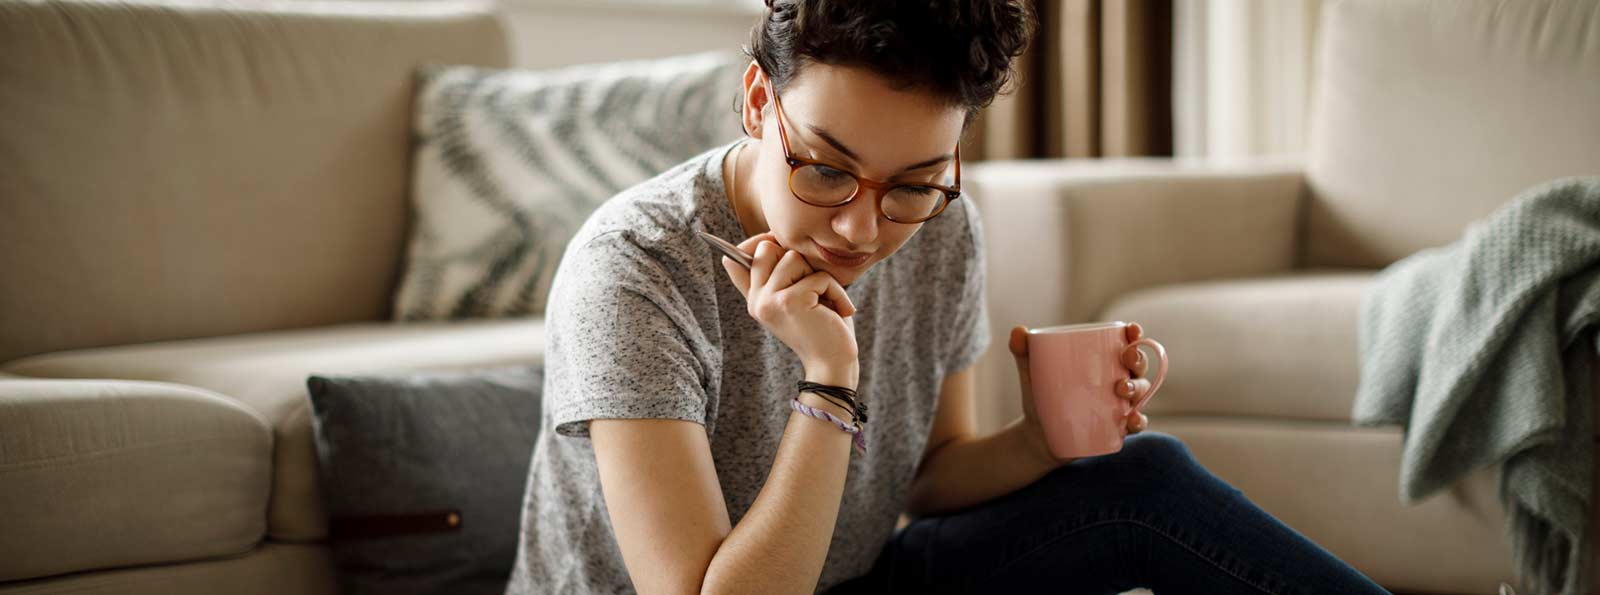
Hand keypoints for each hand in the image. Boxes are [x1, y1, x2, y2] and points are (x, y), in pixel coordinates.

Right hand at [720, 232, 858, 381]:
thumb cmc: (822, 326)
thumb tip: (766, 240)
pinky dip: (836, 292)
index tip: (776, 243)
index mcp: (754, 299)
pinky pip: (818, 276)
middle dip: (797, 260)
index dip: (758, 243)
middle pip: (768, 248)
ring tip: (826, 302)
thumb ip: (779, 275)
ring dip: (820, 277)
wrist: (833, 364)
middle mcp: (755, 300)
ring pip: (793, 258)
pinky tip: (839, 312)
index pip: (735, 259)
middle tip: (813, 286)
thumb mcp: (796, 298)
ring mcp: (769, 301)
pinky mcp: (790, 302)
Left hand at [1008, 323, 1152, 463]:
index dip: (1134, 334)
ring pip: (1141, 392)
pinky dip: (1138, 421)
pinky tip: (1132, 420)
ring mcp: (1120, 404)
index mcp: (1103, 361)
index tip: (1132, 329)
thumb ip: (1024, 352)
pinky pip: (1136, 423)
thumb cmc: (1041, 395)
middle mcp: (1118, 379)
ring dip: (1138, 388)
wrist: (1036, 434)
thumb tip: (1018, 331)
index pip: (1125, 343)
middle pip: (1138, 366)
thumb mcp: (1031, 373)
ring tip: (1122, 389)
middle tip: (1127, 359)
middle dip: (1138, 359)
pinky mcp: (1117, 427)